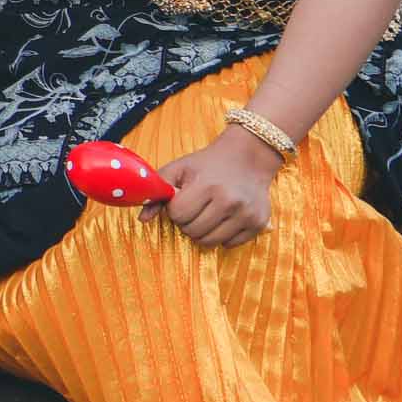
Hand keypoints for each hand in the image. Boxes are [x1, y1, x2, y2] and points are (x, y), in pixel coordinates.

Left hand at [159, 130, 279, 245]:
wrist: (249, 157)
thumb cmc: (207, 164)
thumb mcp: (179, 168)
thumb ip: (158, 190)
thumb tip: (142, 219)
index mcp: (208, 186)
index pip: (179, 215)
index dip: (175, 209)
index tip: (182, 199)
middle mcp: (230, 202)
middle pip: (192, 231)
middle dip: (187, 222)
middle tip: (194, 207)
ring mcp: (247, 215)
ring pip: (210, 242)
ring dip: (202, 231)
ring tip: (206, 213)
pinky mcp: (259, 225)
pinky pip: (229, 244)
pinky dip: (222, 236)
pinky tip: (223, 218)